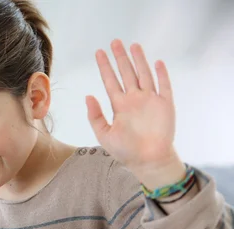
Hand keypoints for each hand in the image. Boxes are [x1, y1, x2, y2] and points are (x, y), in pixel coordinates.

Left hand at [86, 39, 184, 188]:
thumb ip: (95, 116)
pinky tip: (157, 62)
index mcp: (119, 105)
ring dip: (139, 60)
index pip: (110, 81)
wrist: (148, 161)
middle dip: (120, 58)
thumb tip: (88, 96)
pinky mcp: (165, 105)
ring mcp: (150, 101)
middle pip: (126, 73)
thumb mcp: (104, 134)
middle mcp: (134, 100)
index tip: (98, 53)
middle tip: (115, 42)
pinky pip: (164, 86)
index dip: (104, 67)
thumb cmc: (125, 151)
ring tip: (133, 45)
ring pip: (144, 75)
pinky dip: (161, 74)